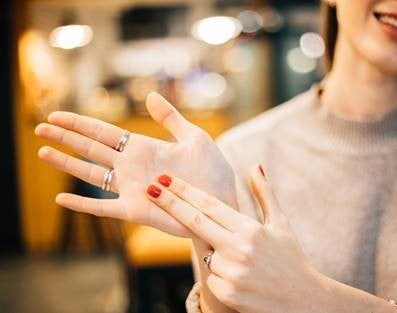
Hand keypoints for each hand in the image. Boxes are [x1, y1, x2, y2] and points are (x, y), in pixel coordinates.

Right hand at [35, 92, 236, 236]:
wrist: (222, 200)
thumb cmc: (212, 171)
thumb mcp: (195, 137)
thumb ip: (171, 118)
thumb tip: (149, 95)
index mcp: (143, 148)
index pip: (105, 132)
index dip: (80, 124)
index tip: (57, 115)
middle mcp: (132, 166)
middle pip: (91, 148)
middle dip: (65, 138)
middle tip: (39, 128)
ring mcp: (131, 188)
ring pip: (91, 174)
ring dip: (67, 164)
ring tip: (43, 153)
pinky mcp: (135, 210)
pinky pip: (103, 208)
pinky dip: (83, 204)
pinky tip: (62, 198)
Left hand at [145, 165, 320, 312]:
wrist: (305, 302)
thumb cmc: (292, 259)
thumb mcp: (281, 224)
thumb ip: (265, 194)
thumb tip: (255, 166)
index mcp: (250, 229)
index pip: (209, 205)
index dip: (185, 191)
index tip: (166, 180)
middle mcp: (239, 249)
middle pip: (195, 222)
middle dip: (170, 204)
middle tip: (150, 189)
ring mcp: (232, 272)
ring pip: (206, 256)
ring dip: (215, 254)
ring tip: (245, 263)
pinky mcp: (228, 293)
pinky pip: (213, 279)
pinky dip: (221, 276)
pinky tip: (243, 279)